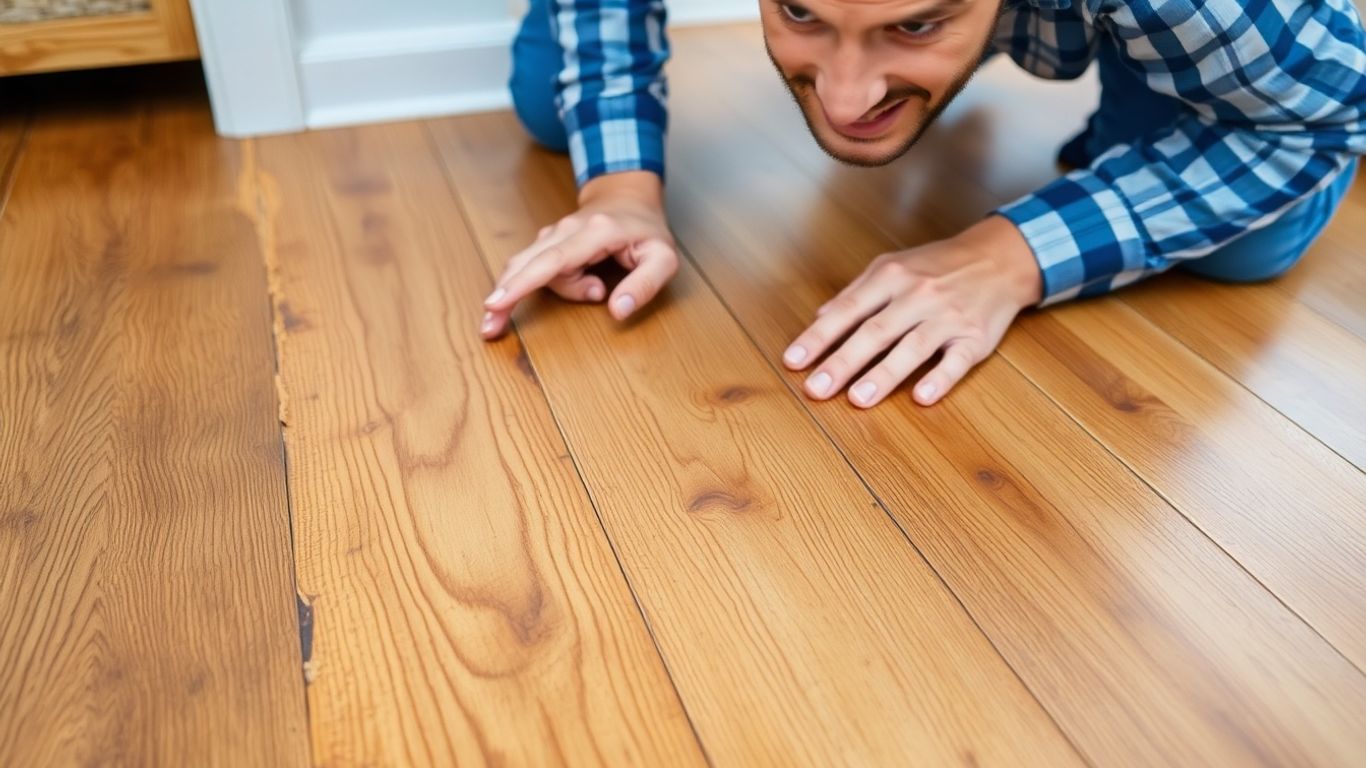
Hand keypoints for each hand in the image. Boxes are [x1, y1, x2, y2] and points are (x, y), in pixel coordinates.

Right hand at [480, 171, 677, 338]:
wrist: (627, 197)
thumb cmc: (647, 230)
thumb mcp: (663, 259)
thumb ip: (644, 285)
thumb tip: (617, 310)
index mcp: (596, 232)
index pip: (554, 260)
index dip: (523, 283)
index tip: (497, 303)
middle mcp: (567, 230)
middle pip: (527, 263)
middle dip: (505, 295)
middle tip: (487, 328)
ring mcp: (553, 234)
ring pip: (530, 267)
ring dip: (525, 291)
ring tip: (575, 296)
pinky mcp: (546, 242)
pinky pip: (533, 267)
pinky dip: (527, 283)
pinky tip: (555, 288)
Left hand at [781, 215, 1042, 407]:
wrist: (1000, 258)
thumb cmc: (938, 265)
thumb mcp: (892, 265)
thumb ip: (856, 293)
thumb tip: (819, 318)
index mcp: (892, 276)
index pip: (848, 311)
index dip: (819, 337)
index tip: (794, 362)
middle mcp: (918, 295)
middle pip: (875, 332)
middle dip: (843, 362)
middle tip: (816, 389)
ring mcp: (948, 317)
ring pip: (912, 347)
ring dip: (884, 375)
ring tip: (858, 399)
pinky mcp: (976, 337)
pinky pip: (957, 361)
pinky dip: (940, 378)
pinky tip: (922, 397)